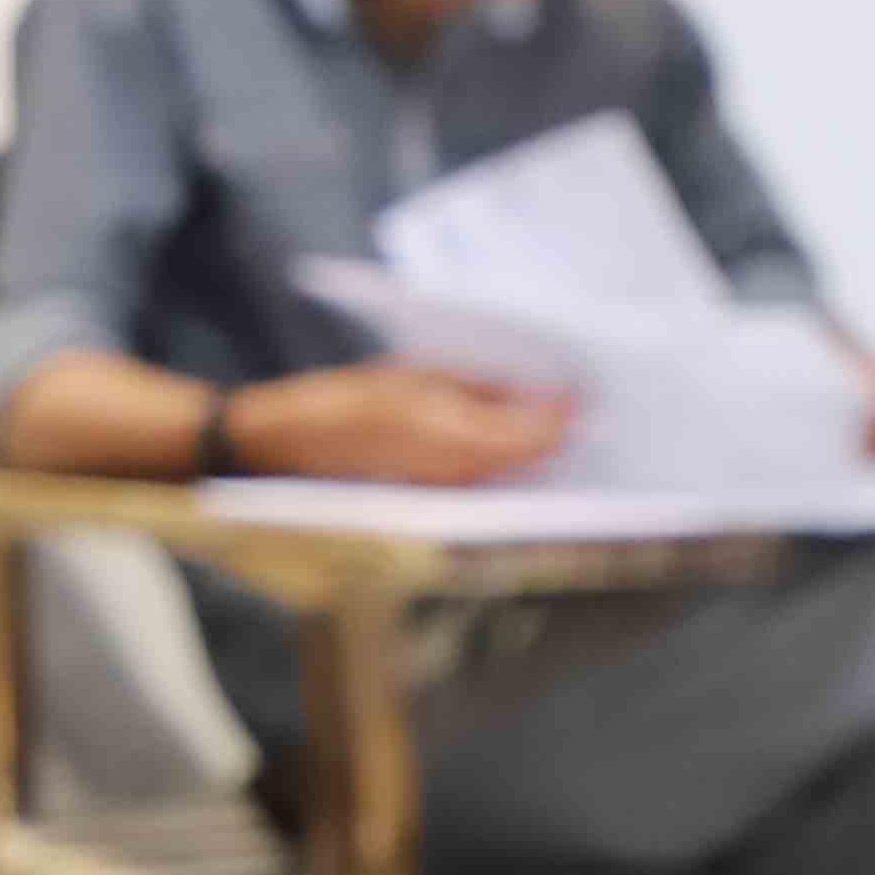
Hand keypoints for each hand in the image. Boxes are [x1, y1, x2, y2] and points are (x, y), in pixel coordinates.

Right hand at [227, 365, 571, 489]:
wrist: (289, 449)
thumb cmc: (346, 400)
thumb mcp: (418, 372)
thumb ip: (483, 384)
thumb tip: (541, 392)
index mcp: (457, 434)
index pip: (540, 432)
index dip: (567, 410)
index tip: (586, 388)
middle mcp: (462, 475)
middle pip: (536, 459)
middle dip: (557, 430)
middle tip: (574, 400)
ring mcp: (453, 494)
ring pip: (516, 473)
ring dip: (533, 448)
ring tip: (540, 414)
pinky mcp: (440, 502)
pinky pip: (490, 481)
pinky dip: (505, 460)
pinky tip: (503, 438)